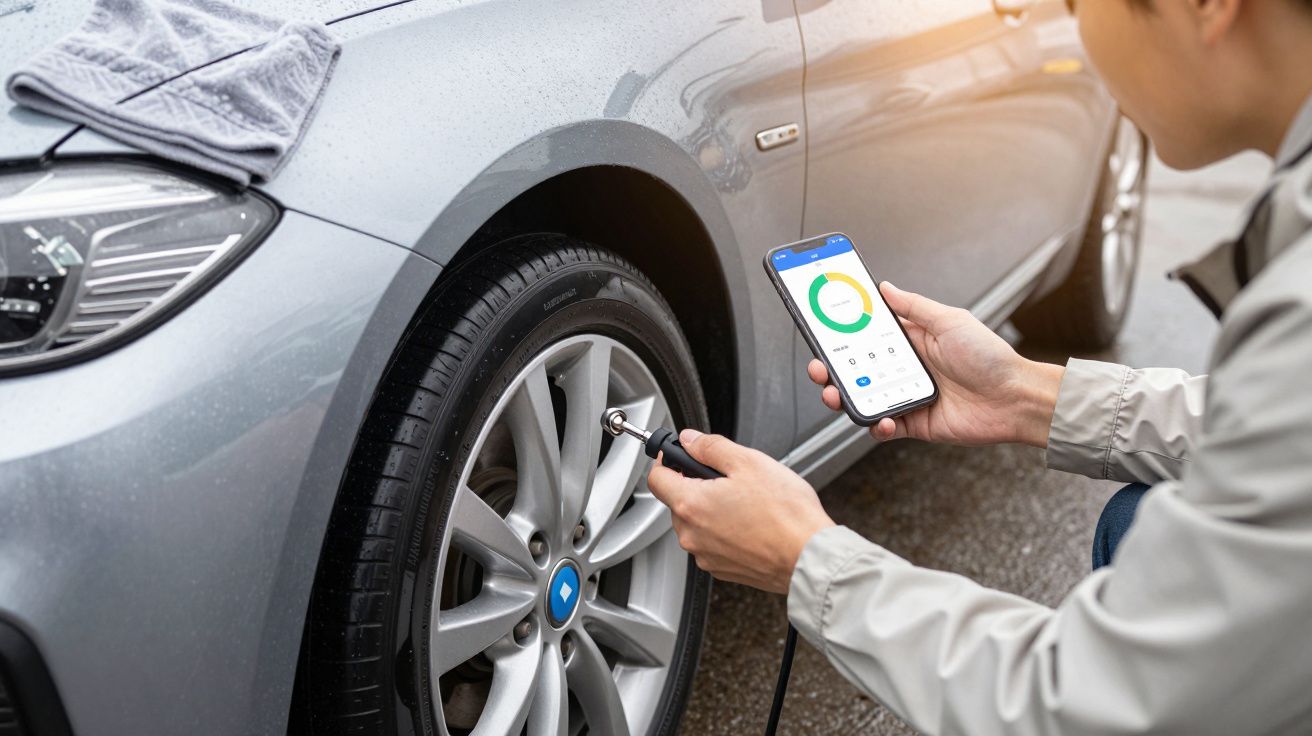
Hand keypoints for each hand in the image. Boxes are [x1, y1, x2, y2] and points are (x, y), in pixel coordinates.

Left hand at [647, 429, 835, 593]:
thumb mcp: (749, 463)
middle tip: (730, 478)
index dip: (667, 461)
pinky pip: (712, 543)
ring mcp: (705, 555)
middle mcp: (691, 534)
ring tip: (747, 503)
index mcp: (692, 505)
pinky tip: (751, 524)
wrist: (809, 558)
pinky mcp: (721, 569)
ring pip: (696, 523)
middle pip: (677, 501)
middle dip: (697, 485)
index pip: (656, 478)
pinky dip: (724, 531)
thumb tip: (689, 440)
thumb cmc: (786, 515)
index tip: (680, 455)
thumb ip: (711, 447)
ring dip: (712, 509)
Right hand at [809, 282, 1063, 447]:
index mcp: (912, 342)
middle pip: (857, 370)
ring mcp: (908, 396)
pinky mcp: (915, 423)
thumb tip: (885, 288)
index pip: (867, 337)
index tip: (823, 331)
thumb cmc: (990, 357)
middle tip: (819, 368)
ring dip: (845, 398)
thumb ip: (913, 306)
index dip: (843, 336)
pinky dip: (877, 425)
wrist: (1015, 398)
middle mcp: (906, 369)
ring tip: (836, 394)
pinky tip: (881, 418)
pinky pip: (885, 427)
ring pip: (864, 399)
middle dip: (832, 370)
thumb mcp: (950, 321)